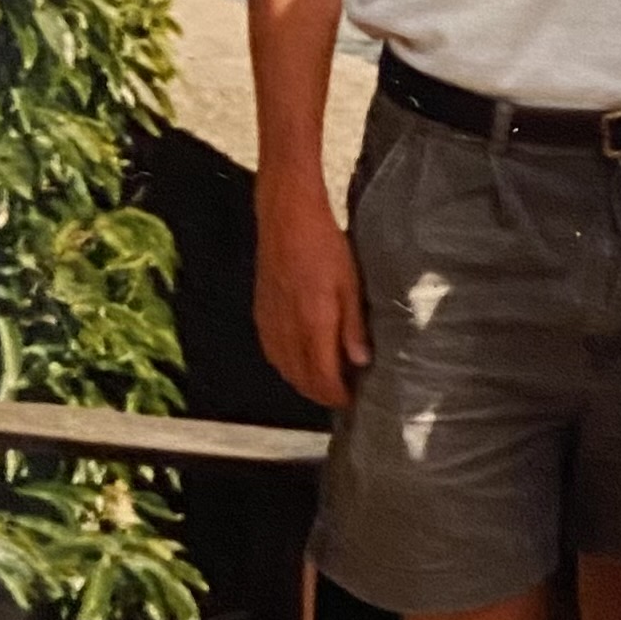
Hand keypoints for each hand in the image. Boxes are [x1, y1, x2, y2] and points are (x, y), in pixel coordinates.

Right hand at [253, 178, 370, 408]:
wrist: (287, 220)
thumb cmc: (324, 246)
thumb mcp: (350, 284)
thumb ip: (353, 326)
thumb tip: (360, 362)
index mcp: (312, 325)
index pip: (323, 377)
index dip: (337, 395)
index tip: (352, 400)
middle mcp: (287, 331)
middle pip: (301, 380)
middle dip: (321, 394)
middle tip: (342, 395)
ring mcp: (270, 324)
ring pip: (284, 369)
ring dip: (303, 383)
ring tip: (325, 382)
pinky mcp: (260, 314)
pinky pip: (272, 353)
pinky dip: (287, 366)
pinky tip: (300, 361)